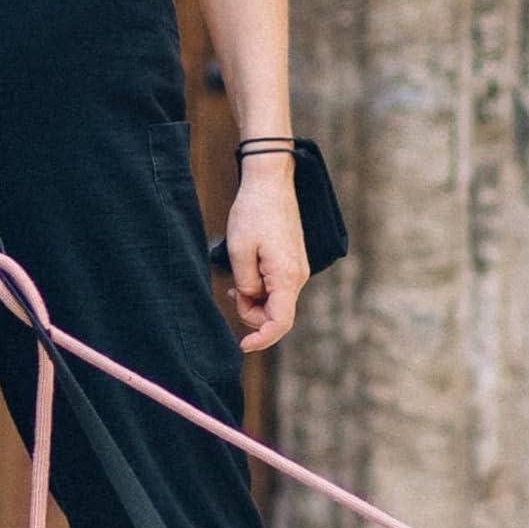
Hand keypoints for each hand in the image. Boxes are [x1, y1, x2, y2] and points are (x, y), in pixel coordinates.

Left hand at [224, 156, 308, 351]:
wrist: (271, 181)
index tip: (243, 346)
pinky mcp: (293, 263)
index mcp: (286, 277)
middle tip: (230, 291)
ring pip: (276, 302)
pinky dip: (261, 289)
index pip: (279, 323)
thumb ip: (245, 285)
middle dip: (251, 313)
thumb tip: (250, 299)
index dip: (261, 339)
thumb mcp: (238, 251)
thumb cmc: (253, 212)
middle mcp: (298, 277)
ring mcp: (298, 270)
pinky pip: (277, 288)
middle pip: (276, 315)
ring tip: (235, 280)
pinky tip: (247, 274)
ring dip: (254, 300)